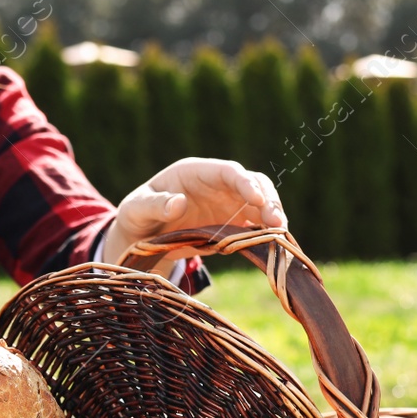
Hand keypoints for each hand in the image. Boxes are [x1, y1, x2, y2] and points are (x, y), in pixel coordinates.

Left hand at [102, 158, 286, 268]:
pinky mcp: (231, 226)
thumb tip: (178, 202)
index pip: (227, 171)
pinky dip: (265, 235)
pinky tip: (274, 246)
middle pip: (253, 184)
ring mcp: (227, 205)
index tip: (256, 199)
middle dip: (267, 200)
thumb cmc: (137, 214)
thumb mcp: (137, 209)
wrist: (142, 236)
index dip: (244, 183)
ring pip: (260, 205)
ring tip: (279, 234)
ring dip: (272, 217)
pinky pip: (254, 227)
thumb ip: (154, 205)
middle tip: (276, 221)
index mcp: (196, 172)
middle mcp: (217, 185)